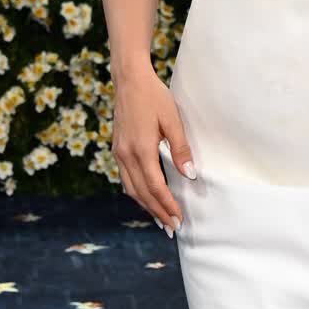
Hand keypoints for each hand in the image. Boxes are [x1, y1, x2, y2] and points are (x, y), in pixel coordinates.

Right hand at [111, 68, 194, 232]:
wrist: (129, 80)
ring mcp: (119, 153)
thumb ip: (181, 149)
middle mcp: (126, 155)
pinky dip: (137, 193)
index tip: (179, 218)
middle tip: (172, 228)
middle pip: (141, 193)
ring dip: (146, 206)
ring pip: (131, 189)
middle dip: (157, 212)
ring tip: (161, 219)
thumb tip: (190, 175)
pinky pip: (126, 179)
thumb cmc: (154, 97)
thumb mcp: (173, 120)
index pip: (155, 187)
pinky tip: (147, 198)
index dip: (167, 205)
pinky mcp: (117, 149)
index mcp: (140, 149)